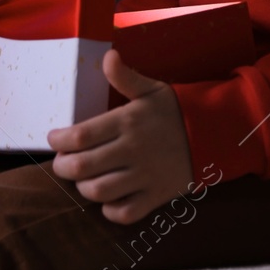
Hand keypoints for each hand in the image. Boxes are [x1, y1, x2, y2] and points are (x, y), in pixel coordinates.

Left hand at [48, 49, 192, 224]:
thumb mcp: (152, 90)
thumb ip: (125, 76)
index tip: (54, 139)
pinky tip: (108, 199)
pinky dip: (110, 210)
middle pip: (83, 167)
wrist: (215, 134)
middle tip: (62, 162)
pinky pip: (125, 212)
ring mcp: (145, 176)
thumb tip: (108, 56)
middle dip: (63, 167)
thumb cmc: (177, 110)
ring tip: (83, 179)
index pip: (81, 136)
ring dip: (83, 187)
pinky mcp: (157, 195)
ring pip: (99, 192)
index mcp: (128, 122)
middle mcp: (133, 150)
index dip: (59, 141)